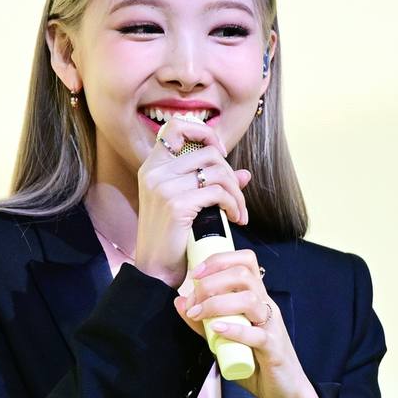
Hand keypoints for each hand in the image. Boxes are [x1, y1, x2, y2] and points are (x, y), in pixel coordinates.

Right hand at [135, 117, 249, 288]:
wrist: (156, 271)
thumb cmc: (171, 240)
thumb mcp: (188, 206)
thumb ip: (212, 185)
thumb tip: (245, 174)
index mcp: (152, 167)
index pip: (176, 126)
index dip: (203, 133)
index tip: (220, 153)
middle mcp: (154, 172)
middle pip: (209, 152)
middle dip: (230, 174)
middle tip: (236, 197)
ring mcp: (163, 187)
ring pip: (217, 171)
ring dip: (236, 192)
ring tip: (238, 211)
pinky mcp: (176, 204)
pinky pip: (218, 192)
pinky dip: (234, 204)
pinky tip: (235, 218)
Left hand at [174, 249, 320, 397]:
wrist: (284, 392)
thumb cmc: (255, 363)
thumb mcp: (222, 341)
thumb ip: (202, 324)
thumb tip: (180, 302)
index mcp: (256, 299)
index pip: (244, 262)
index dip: (218, 261)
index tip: (195, 274)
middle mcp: (265, 306)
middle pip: (244, 274)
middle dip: (212, 281)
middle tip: (194, 299)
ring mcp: (272, 326)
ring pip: (250, 299)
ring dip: (218, 303)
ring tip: (199, 314)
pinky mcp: (274, 348)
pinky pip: (257, 334)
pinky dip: (235, 329)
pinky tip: (218, 329)